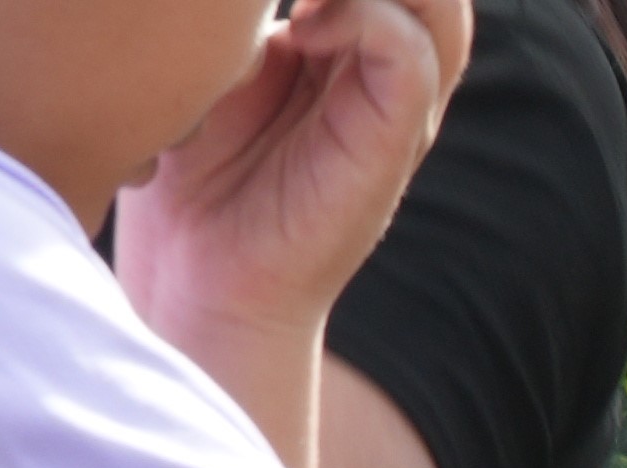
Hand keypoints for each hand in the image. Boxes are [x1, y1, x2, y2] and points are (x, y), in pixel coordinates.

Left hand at [113, 0, 469, 355]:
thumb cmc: (189, 170)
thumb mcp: (212, 56)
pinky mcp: (390, 149)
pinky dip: (367, 22)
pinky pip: (412, 60)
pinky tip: (306, 32)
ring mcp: (396, 108)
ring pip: (437, 6)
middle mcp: (384, 65)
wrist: (200, 280)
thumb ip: (248, 11)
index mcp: (345, 36)